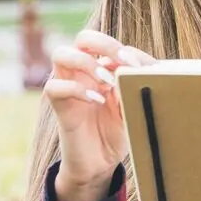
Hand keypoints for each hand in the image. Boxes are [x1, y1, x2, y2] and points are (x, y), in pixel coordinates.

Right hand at [44, 29, 155, 200]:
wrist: (100, 163)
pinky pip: (54, 86)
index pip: (112, 45)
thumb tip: (140, 70)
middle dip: (105, 43)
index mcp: (102, 66)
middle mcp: (83, 71)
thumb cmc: (118, 130)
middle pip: (83, 37)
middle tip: (123, 61)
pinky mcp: (59, 104)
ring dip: (87, 63)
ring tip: (108, 81)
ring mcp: (68, 85)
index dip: (130, 52)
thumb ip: (134, 87)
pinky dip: (76, 89)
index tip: (146, 69)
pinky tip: (96, 100)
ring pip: (61, 53)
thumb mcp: (133, 106)